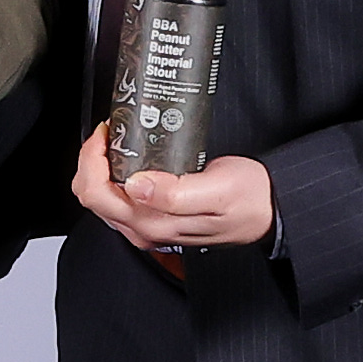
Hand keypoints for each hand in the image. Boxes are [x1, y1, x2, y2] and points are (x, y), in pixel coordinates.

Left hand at [69, 122, 270, 262]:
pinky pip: (118, 199)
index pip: (96, 193)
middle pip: (92, 195)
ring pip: (102, 198)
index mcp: (152, 223)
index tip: (106, 132)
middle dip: (90, 160)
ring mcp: (147, 227)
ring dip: (101, 167)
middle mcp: (144, 230)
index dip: (91, 159)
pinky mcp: (154, 220)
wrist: (272, 211)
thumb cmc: (251, 198)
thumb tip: (135, 185)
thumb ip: (174, 193)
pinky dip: (114, 175)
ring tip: (117, 140)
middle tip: (109, 131)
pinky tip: (130, 158)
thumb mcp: (218, 189)